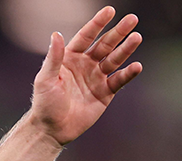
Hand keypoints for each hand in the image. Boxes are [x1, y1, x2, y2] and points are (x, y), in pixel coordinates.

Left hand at [29, 6, 142, 146]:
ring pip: (115, 60)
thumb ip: (54, 57)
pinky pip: (119, 80)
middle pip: (105, 44)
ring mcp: (97, 78)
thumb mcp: (46, 79)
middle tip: (132, 19)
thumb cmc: (44, 103)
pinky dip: (128, 73)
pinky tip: (137, 66)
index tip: (110, 10)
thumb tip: (56, 34)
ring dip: (126, 49)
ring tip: (136, 37)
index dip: (97, 23)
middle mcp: (86, 65)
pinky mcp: (105, 93)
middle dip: (118, 32)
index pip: (87, 36)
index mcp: (70, 58)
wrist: (51, 128)